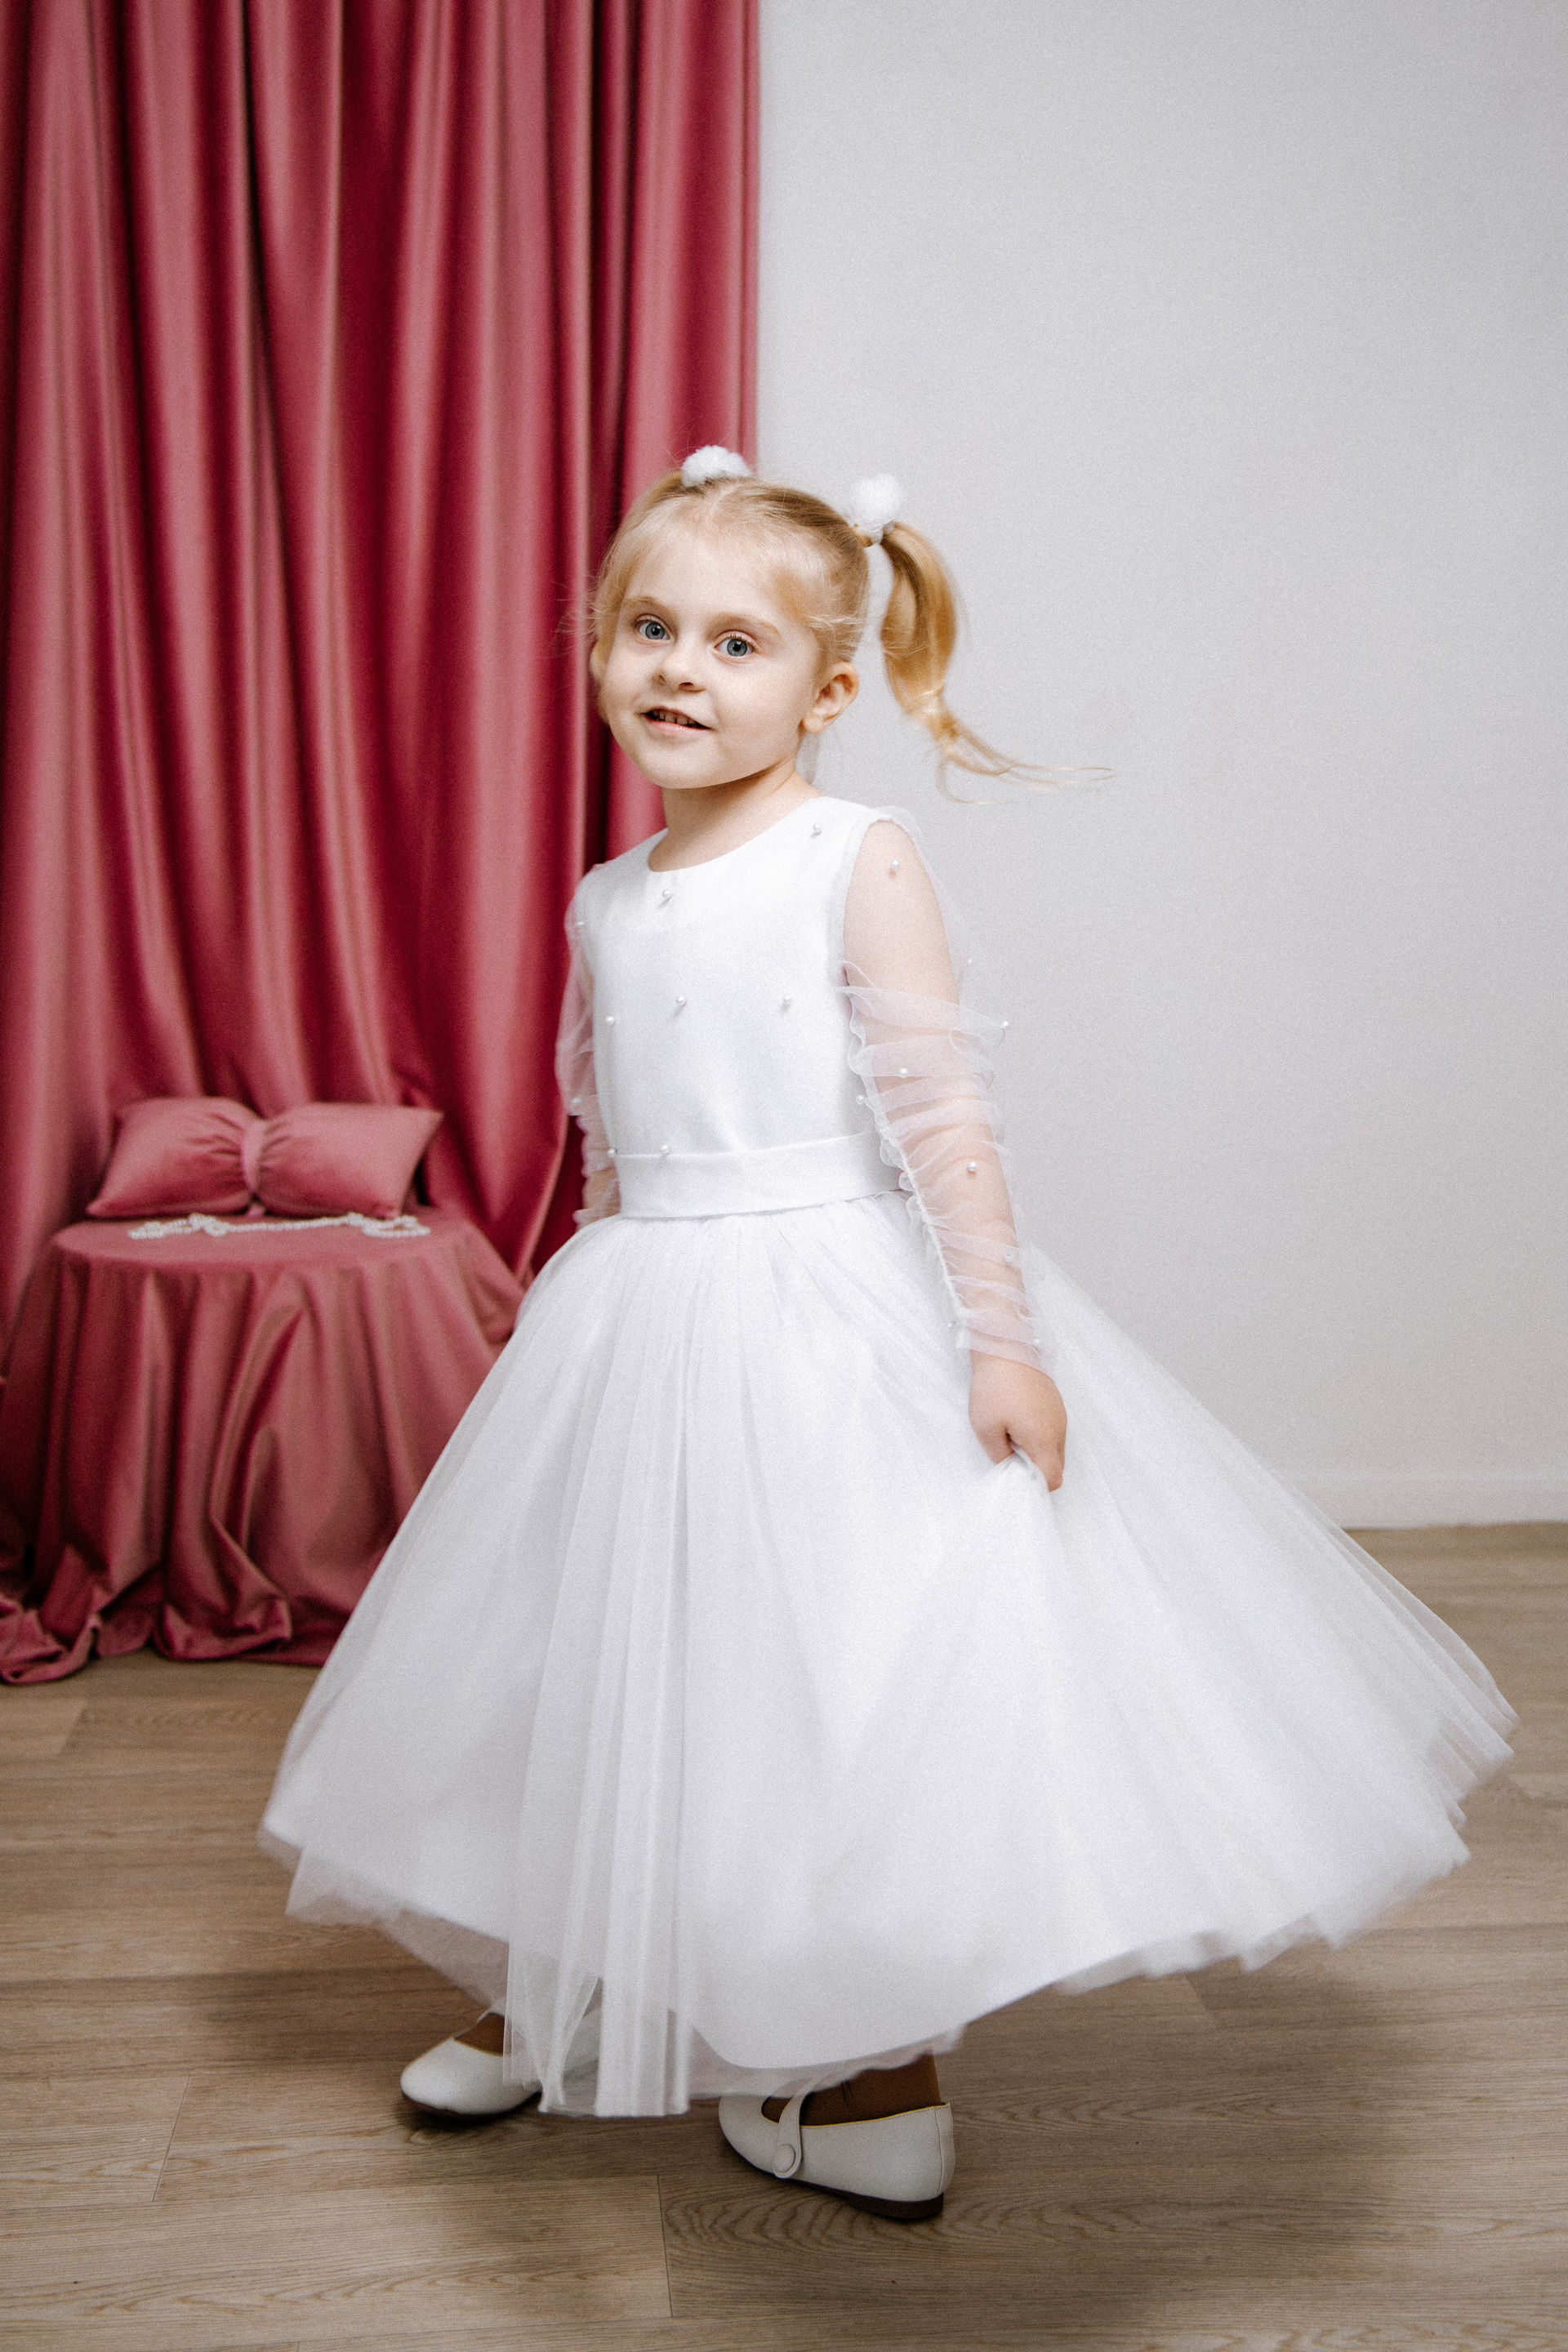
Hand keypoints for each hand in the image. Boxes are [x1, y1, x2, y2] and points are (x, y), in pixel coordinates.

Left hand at [969, 1355, 1066, 1489]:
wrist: (1006, 1346)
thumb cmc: (995, 1386)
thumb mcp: (986, 1428)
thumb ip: (1000, 1456)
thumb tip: (1010, 1467)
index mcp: (1043, 1439)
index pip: (1053, 1478)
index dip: (1037, 1486)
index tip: (1018, 1479)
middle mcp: (1058, 1428)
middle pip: (1056, 1465)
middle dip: (1036, 1468)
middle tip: (1010, 1455)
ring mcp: (1059, 1414)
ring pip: (1055, 1446)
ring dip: (1036, 1449)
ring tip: (1010, 1433)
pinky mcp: (1055, 1402)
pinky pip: (1052, 1429)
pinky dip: (1038, 1433)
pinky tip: (1017, 1419)